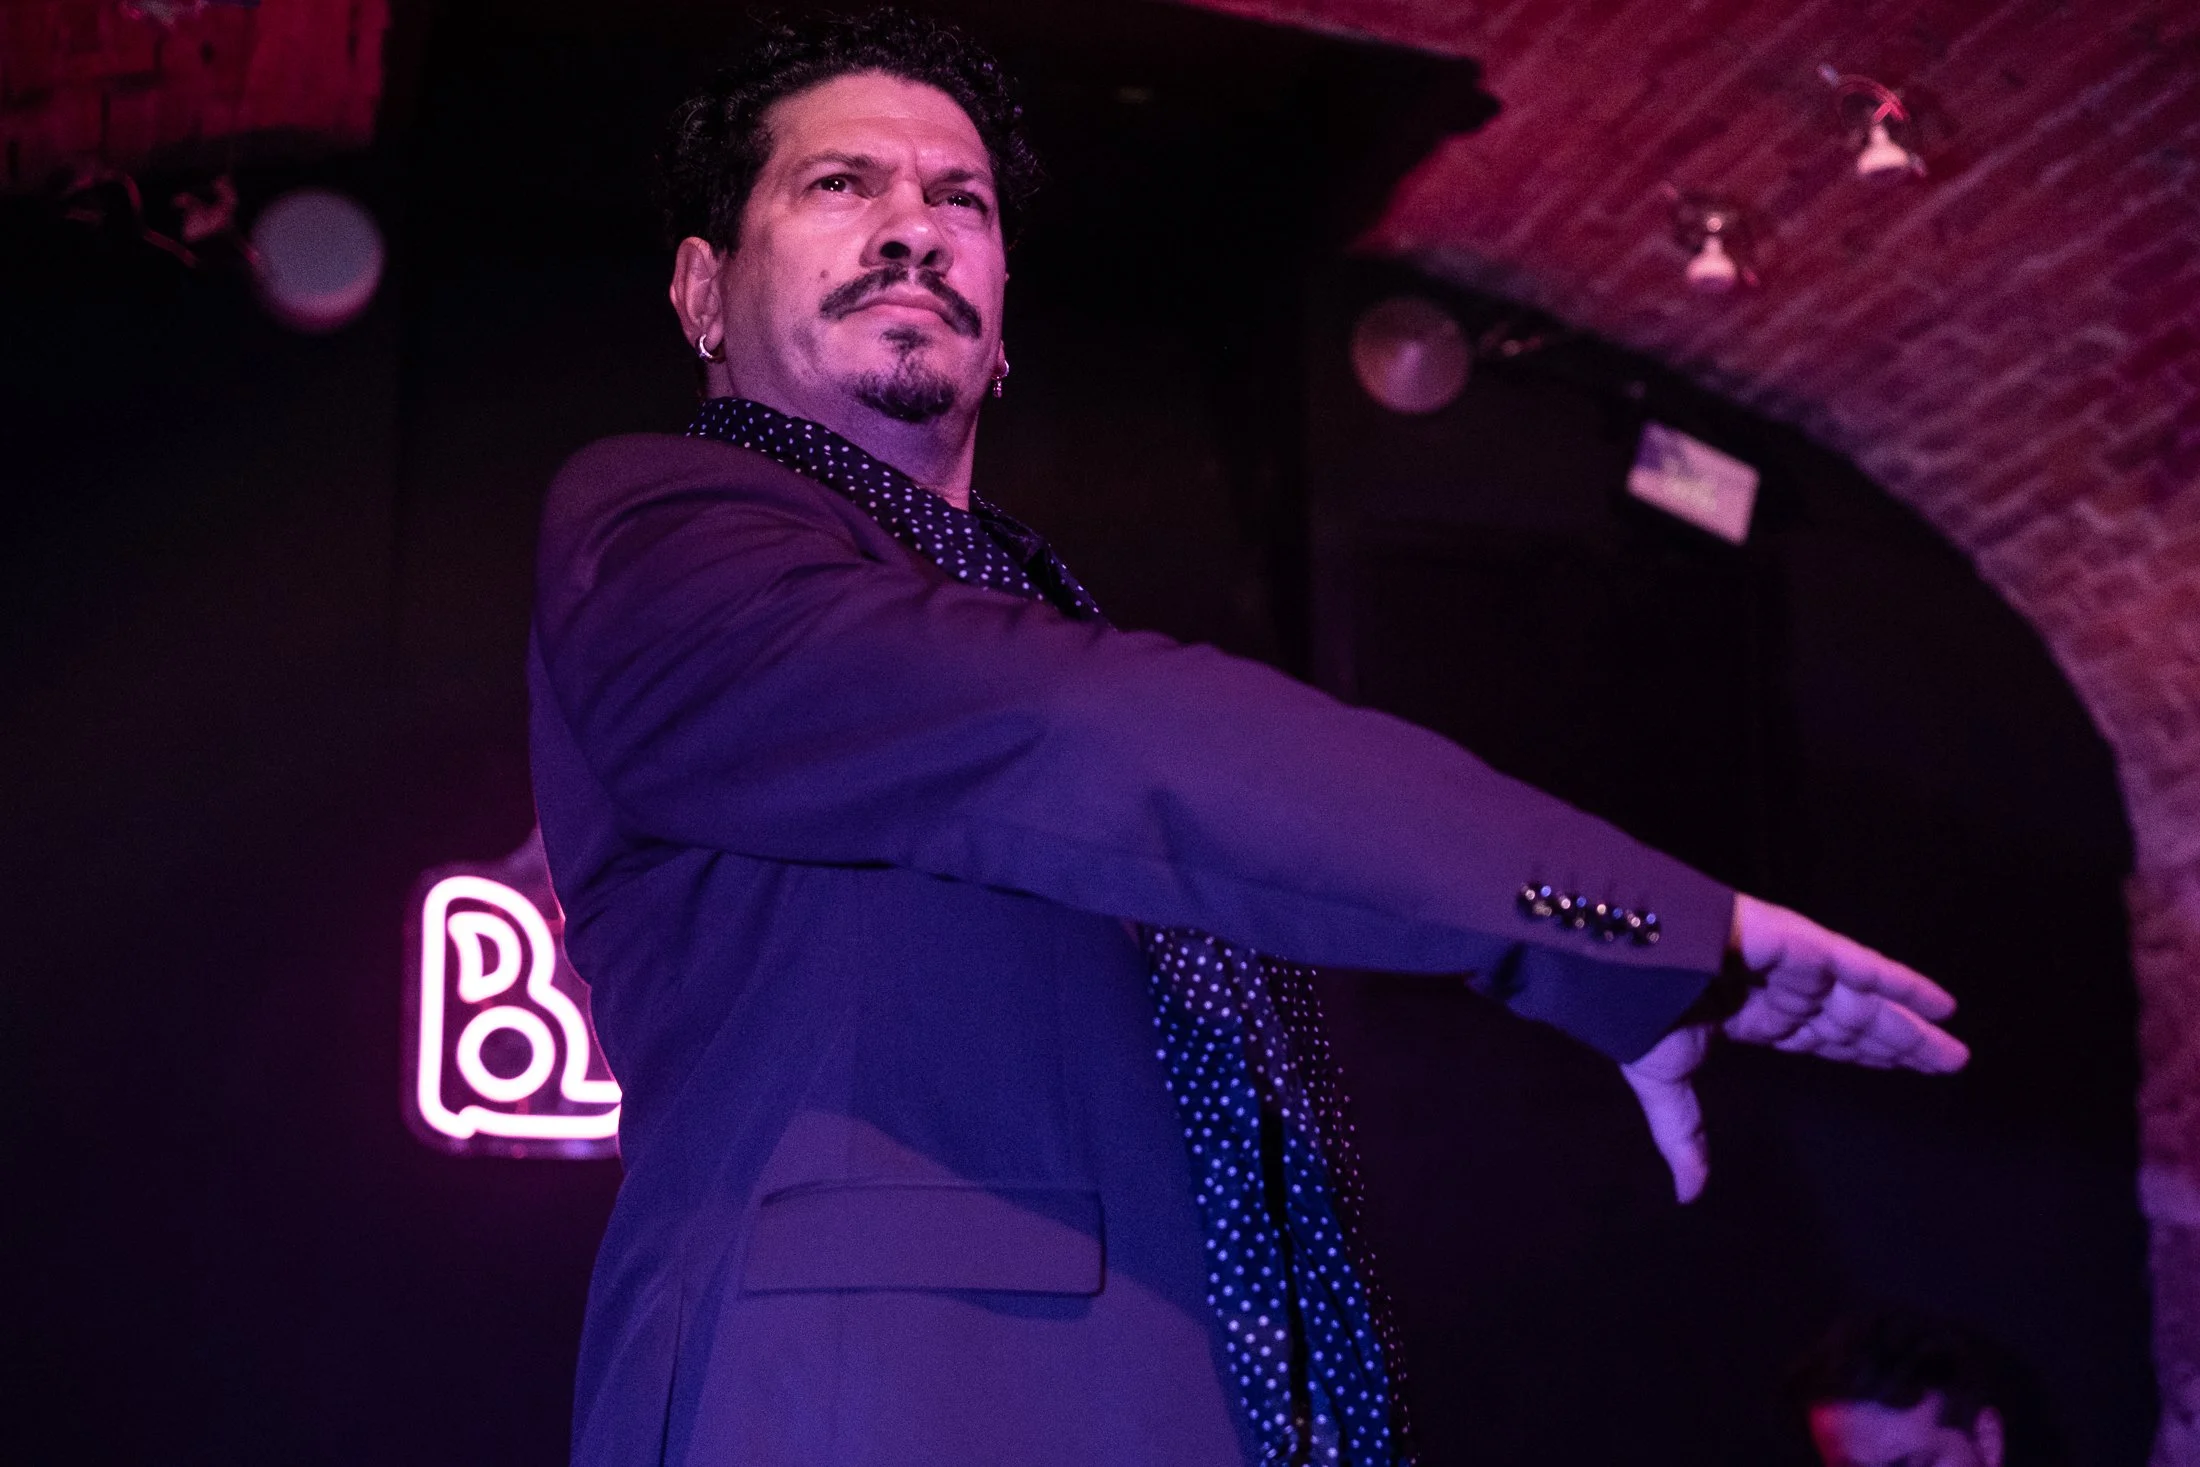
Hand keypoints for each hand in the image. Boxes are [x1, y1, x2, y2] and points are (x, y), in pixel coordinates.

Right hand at [1620, 893, 1968, 1202]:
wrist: (1621, 954)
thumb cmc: (1636, 1008)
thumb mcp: (1663, 1081)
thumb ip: (1685, 1135)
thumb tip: (1688, 1197)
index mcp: (1749, 1018)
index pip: (1818, 1040)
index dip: (1859, 1053)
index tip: (1897, 1065)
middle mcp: (1780, 991)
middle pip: (1852, 1024)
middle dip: (1897, 1043)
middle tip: (1949, 1063)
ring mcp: (1794, 965)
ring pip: (1863, 1001)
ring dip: (1910, 1024)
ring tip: (1953, 1049)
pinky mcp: (1802, 944)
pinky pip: (1861, 966)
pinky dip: (1901, 983)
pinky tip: (1941, 1003)